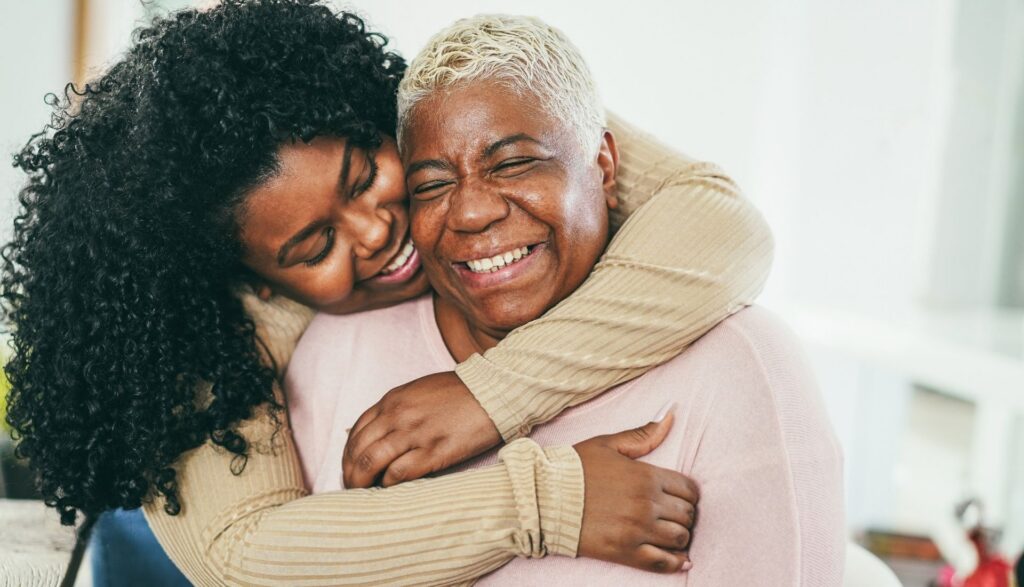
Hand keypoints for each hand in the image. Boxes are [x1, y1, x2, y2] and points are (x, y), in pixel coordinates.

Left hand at [342, 371, 501, 487]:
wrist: (493, 391)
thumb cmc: (459, 392)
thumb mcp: (419, 392)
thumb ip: (397, 410)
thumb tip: (381, 434)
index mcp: (393, 401)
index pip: (356, 431)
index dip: (348, 454)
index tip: (351, 468)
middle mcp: (398, 416)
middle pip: (359, 450)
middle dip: (350, 473)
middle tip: (353, 487)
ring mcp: (415, 433)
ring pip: (372, 462)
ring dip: (363, 482)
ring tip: (364, 493)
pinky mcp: (434, 451)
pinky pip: (399, 473)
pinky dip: (389, 484)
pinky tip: (391, 489)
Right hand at [575, 412, 698, 573]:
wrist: (544, 497)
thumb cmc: (574, 468)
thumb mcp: (608, 444)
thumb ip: (643, 434)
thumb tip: (671, 415)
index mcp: (646, 475)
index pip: (689, 489)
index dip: (688, 494)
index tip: (680, 498)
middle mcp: (646, 503)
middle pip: (687, 514)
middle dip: (684, 515)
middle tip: (673, 516)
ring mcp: (637, 530)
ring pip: (679, 538)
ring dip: (680, 537)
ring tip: (670, 534)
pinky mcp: (624, 552)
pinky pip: (662, 562)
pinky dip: (676, 563)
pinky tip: (680, 560)